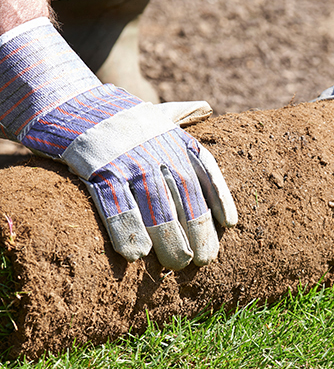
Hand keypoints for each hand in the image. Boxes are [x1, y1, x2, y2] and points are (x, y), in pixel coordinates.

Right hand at [0, 18, 236, 269]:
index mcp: (174, 137)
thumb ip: (182, 113)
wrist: (68, 104)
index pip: (206, 168)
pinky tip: (136, 255)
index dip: (220, 197)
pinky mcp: (97, 169)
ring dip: (169, 238)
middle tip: (202, 260)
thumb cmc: (119, 117)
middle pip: (185, 194)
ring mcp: (128, 158)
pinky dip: (127, 230)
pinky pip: (115, 204)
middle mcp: (156, 147)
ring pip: (156, 204)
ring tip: (177, 264)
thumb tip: (206, 107)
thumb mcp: (153, 111)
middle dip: (197, 229)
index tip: (231, 225)